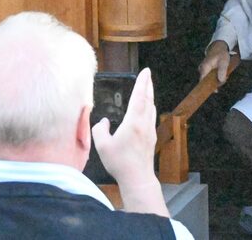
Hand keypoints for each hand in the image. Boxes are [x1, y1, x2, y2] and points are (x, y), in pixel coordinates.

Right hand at [93, 68, 157, 186]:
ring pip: (151, 108)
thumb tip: (104, 122)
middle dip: (148, 85)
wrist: (137, 179)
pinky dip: (149, 107)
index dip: (142, 83)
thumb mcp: (102, 145)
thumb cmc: (120, 162)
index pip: (139, 97)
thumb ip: (100, 129)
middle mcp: (144, 124)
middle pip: (148, 100)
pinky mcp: (151, 139)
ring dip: (149, 96)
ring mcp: (149, 131)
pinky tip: (146, 110)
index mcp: (134, 122)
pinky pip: (151, 117)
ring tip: (146, 89)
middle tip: (147, 74)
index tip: (145, 71)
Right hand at [199, 40, 231, 83]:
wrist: (218, 46)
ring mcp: (204, 70)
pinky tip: (223, 74)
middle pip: (208, 82)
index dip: (207, 87)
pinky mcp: (206, 70)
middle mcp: (202, 70)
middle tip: (225, 78)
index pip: (202, 81)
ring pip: (210, 79)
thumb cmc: (221, 54)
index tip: (214, 91)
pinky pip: (211, 77)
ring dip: (218, 79)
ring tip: (225, 74)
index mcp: (204, 68)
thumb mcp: (224, 62)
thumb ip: (222, 71)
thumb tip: (220, 81)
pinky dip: (217, 77)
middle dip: (217, 82)